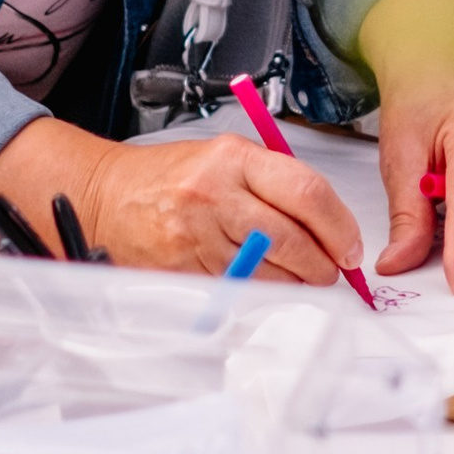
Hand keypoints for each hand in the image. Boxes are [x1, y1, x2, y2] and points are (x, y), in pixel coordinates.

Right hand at [75, 129, 369, 280]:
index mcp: (234, 159)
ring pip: (268, 272)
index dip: (340, 227)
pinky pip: (236, 290)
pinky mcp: (181, 269)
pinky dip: (258, 295)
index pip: (308, 193)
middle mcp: (215, 194)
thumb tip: (329, 226)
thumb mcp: (224, 158)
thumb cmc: (168, 178)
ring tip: (299, 280)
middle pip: (293, 239)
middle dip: (324, 265)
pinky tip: (261, 286)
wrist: (103, 195)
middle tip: (332, 272)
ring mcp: (195, 235)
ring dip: (295, 284)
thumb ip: (275, 184)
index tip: (350, 247)